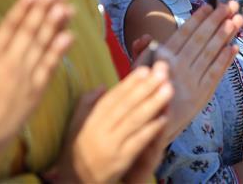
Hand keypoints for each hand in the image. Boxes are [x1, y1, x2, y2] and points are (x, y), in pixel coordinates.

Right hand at [0, 0, 73, 157]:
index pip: (9, 26)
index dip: (23, 7)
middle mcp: (10, 63)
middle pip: (30, 31)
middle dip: (44, 9)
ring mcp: (26, 77)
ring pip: (43, 45)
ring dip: (56, 25)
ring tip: (67, 7)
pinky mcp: (36, 91)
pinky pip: (50, 67)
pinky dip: (59, 51)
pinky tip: (69, 36)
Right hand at [50, 64, 172, 182]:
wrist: (74, 182)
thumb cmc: (76, 152)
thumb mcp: (74, 125)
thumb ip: (86, 104)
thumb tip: (103, 86)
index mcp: (90, 120)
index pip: (113, 98)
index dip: (129, 83)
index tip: (145, 70)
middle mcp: (100, 130)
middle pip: (126, 106)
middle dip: (146, 88)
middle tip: (162, 73)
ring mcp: (111, 146)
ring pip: (134, 121)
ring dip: (153, 103)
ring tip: (168, 89)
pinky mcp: (120, 161)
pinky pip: (138, 141)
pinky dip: (151, 129)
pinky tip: (163, 118)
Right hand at [131, 1, 242, 142]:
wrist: (150, 128)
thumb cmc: (144, 95)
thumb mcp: (138, 71)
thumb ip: (142, 51)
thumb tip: (146, 37)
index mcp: (163, 58)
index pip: (184, 34)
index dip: (198, 19)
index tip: (210, 5)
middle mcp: (179, 67)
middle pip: (201, 39)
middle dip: (217, 21)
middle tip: (232, 5)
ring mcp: (192, 81)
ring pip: (211, 53)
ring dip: (225, 35)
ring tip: (238, 20)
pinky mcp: (202, 95)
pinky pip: (216, 74)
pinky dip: (225, 60)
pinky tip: (235, 47)